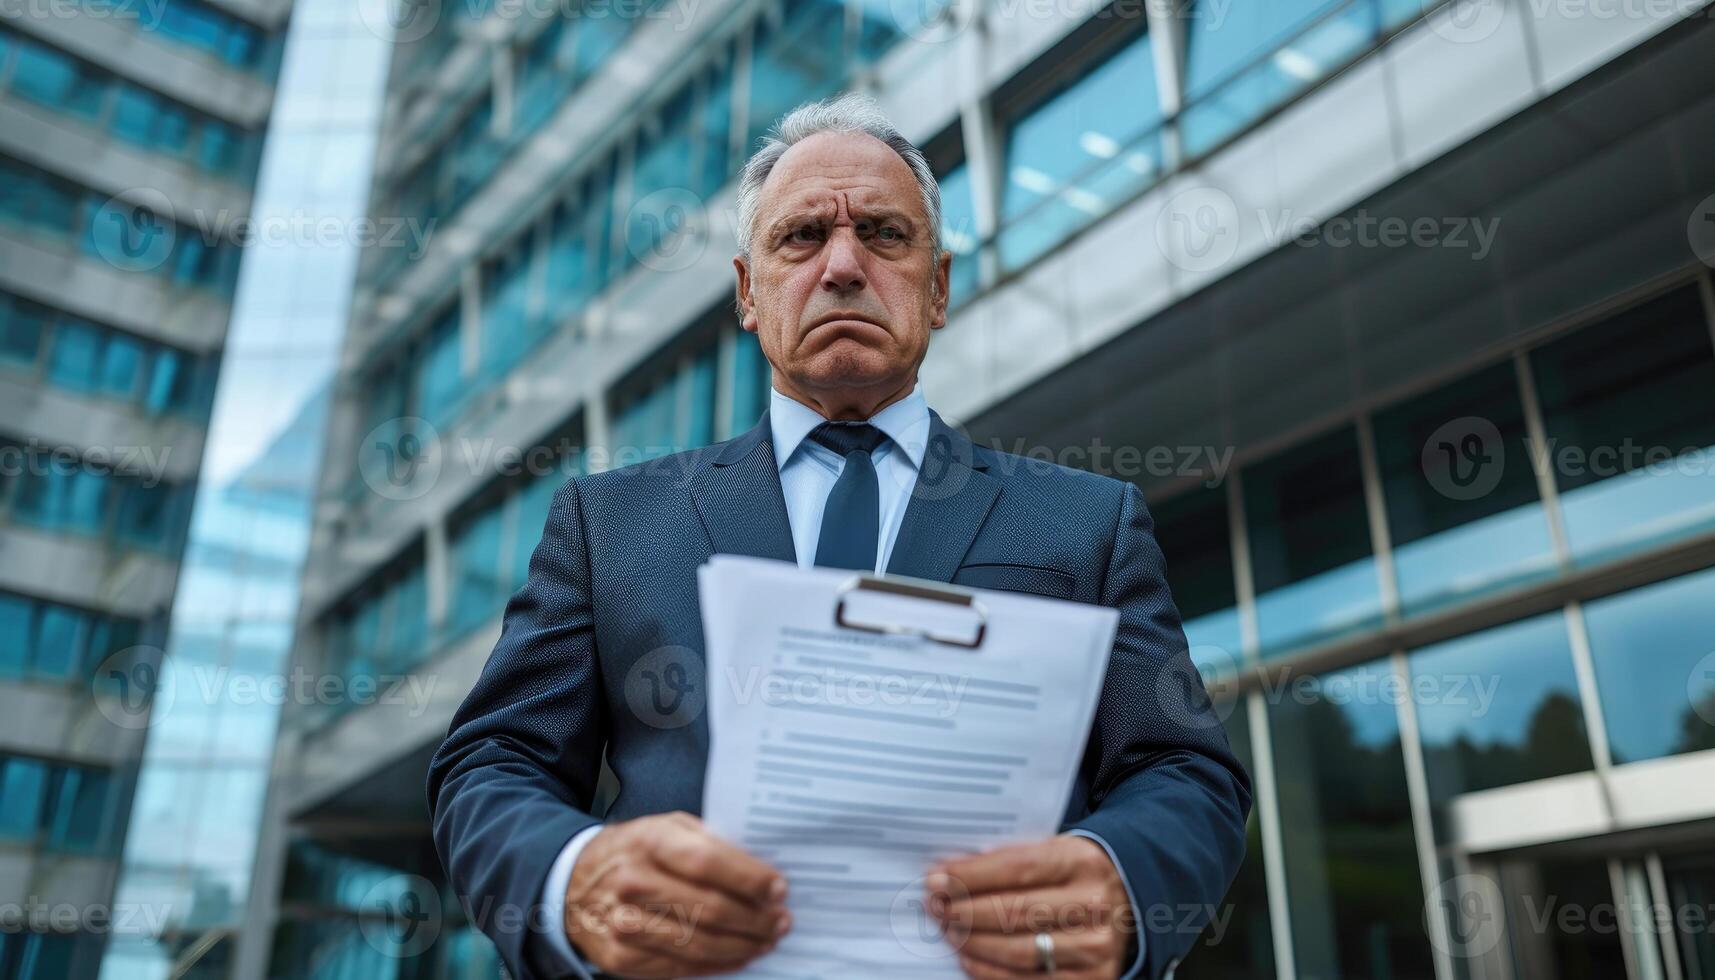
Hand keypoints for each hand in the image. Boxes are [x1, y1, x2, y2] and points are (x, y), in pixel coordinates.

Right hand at [563, 811, 790, 976]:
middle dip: (754, 919)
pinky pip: (679, 968)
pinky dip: (716, 966)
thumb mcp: (668, 828)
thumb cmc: (635, 850)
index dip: (748, 878)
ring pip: (697, 944)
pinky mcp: (620, 956)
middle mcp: (633, 882)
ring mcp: (624, 923)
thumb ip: (709, 843)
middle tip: (781, 921)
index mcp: (649, 840)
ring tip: (766, 941)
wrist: (574, 881)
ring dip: (741, 947)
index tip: (779, 889)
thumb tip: (760, 871)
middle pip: (708, 908)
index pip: (707, 861)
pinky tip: (737, 957)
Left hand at [926, 835, 1132, 979]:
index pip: (1016, 868)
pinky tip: (969, 958)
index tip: (936, 880)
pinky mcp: (1093, 979)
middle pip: (1013, 912)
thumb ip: (1009, 860)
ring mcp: (1095, 946)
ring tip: (948, 931)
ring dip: (972, 943)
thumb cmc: (1076, 873)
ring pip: (1017, 951)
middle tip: (936, 908)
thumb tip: (949, 875)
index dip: (970, 876)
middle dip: (964, 911)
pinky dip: (990, 973)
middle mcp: (1092, 904)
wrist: (1129, 901)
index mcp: (1081, 861)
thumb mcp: (1054, 850)